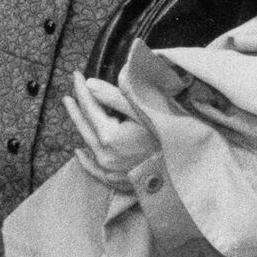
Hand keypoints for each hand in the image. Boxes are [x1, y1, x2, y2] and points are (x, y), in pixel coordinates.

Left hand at [62, 72, 158, 192]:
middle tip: (70, 90)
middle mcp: (105, 156)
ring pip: (88, 144)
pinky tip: (79, 153)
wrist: (187, 169)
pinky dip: (86, 160)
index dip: (81, 89)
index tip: (76, 75)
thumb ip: (114, 97)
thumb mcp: (144, 111)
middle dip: (77, 105)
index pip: (89, 107)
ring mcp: (110, 171)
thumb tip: (89, 85)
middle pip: (84, 125)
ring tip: (74, 110)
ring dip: (81, 126)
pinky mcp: (117, 181)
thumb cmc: (168, 136)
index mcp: (109, 136)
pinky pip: (95, 170)